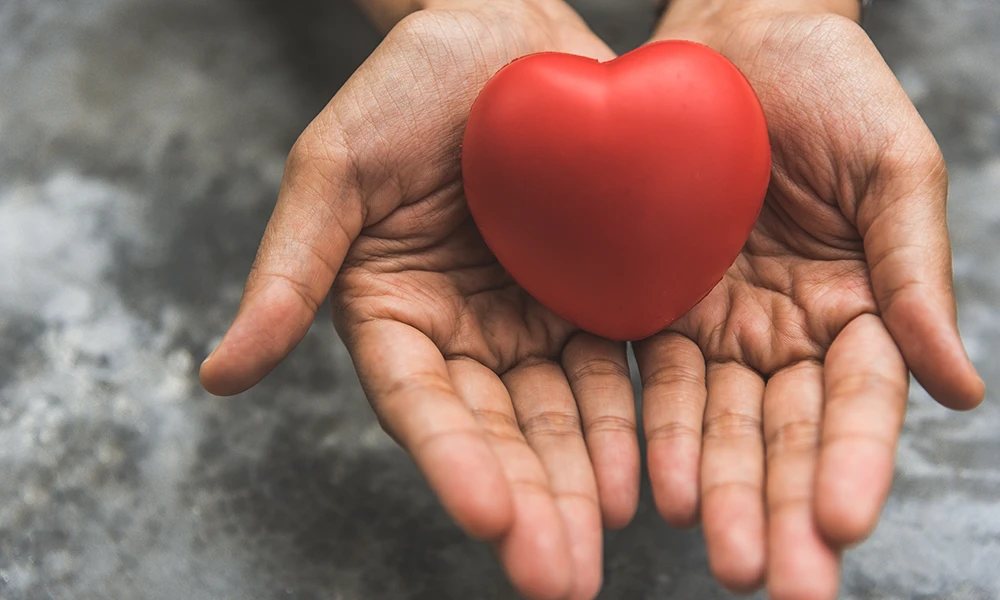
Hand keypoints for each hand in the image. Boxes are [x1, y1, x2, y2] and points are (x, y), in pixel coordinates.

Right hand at [200, 2, 634, 597]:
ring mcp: (534, 324)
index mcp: (393, 316)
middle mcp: (464, 337)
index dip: (451, 461)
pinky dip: (633, 425)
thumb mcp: (334, 170)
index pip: (419, 405)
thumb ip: (289, 273)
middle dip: (527, 505)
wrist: (503, 32)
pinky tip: (652, 479)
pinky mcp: (598, 301)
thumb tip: (216, 377)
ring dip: (583, 489)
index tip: (487, 519)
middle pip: (496, 434)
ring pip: (562, 420)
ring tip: (605, 553)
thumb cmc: (405, 87)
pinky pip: (617, 370)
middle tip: (557, 580)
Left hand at [637, 2, 985, 597]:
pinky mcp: (654, 307)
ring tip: (723, 555)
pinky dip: (656, 435)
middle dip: (783, 508)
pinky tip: (656, 489)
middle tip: (779, 582)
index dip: (854, 461)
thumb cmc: (829, 86)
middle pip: (787, 435)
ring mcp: (719, 326)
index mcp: (857, 307)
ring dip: (721, 492)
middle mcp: (787, 333)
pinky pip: (651, 380)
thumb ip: (914, 274)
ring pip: (720, 425)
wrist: (734, 37)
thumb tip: (961, 388)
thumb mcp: (893, 168)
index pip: (860, 403)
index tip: (841, 522)